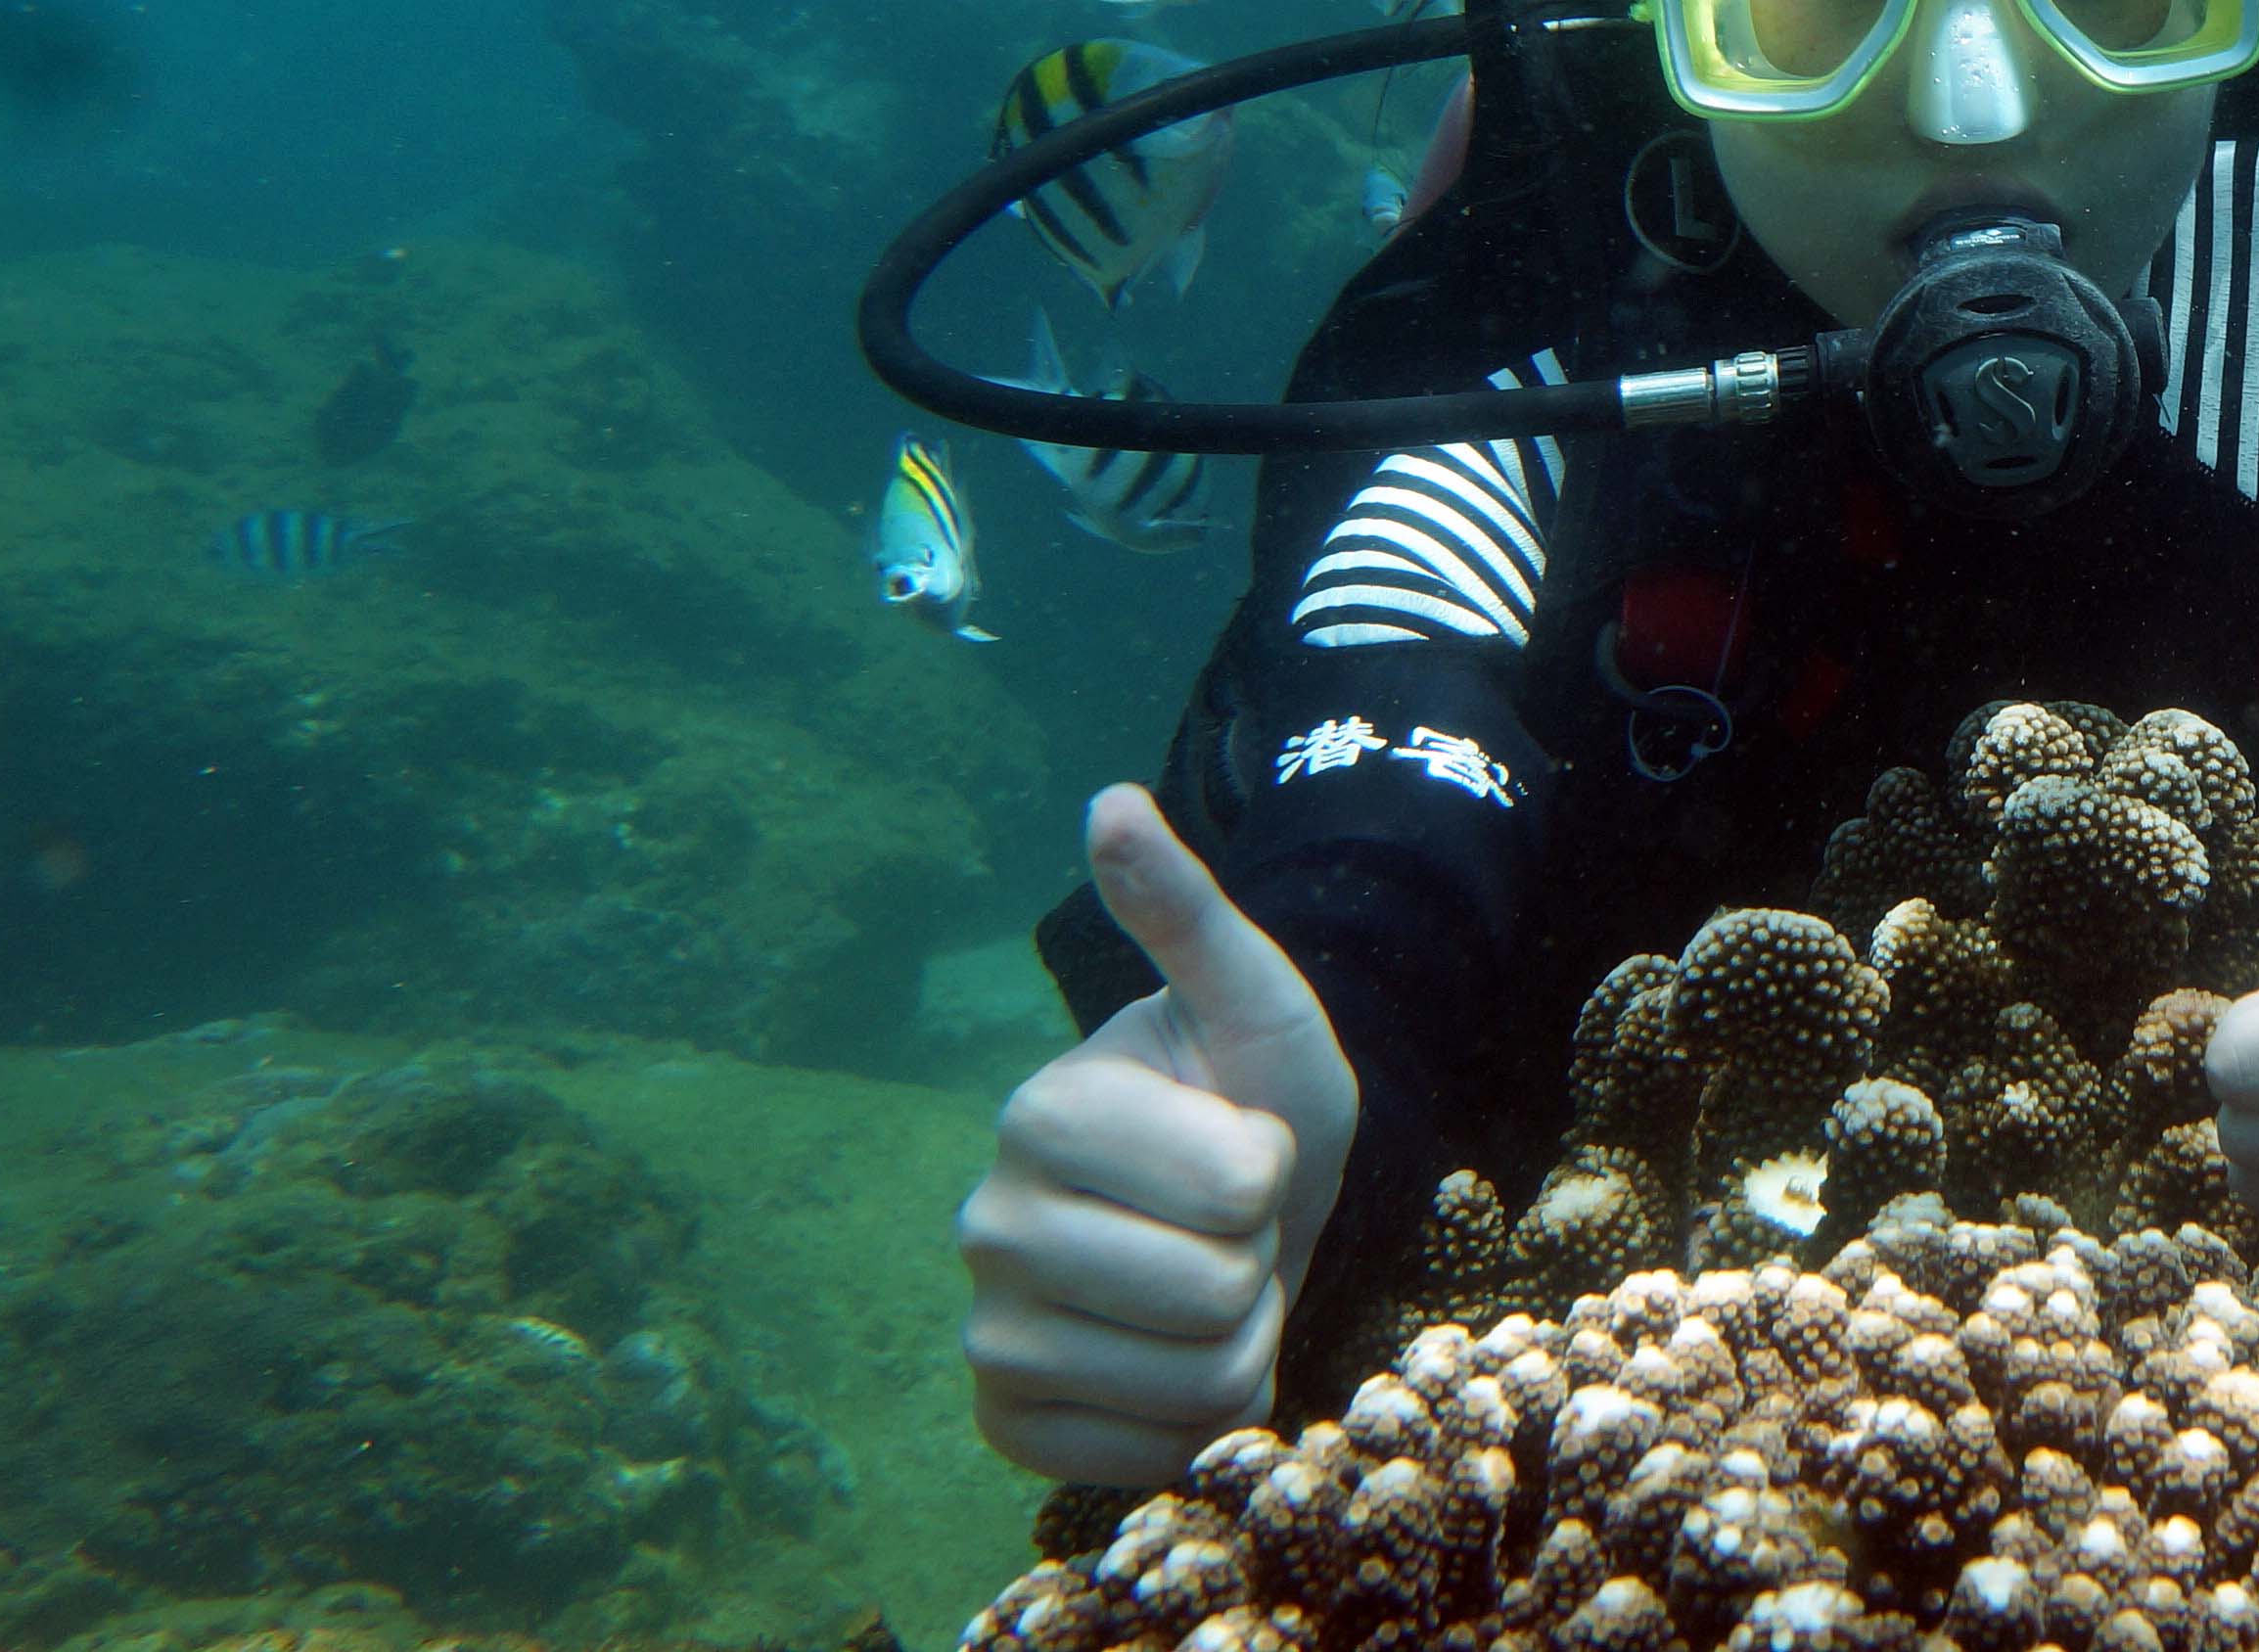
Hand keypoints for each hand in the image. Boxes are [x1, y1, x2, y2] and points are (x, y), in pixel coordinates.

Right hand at [956, 786, 1359, 1484]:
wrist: (1244, 1213)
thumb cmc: (1253, 1100)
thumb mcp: (1255, 1000)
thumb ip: (1186, 911)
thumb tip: (1112, 801)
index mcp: (1041, 1112)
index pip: (1235, 1185)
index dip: (1272, 1170)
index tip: (1243, 1147)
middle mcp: (986, 1224)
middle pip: (1211, 1293)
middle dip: (1260, 1264)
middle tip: (1230, 1228)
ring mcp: (989, 1332)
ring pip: (1194, 1383)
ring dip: (1240, 1345)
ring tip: (1209, 1290)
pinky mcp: (1009, 1423)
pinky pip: (1149, 1457)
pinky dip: (1193, 1422)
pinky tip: (1170, 1360)